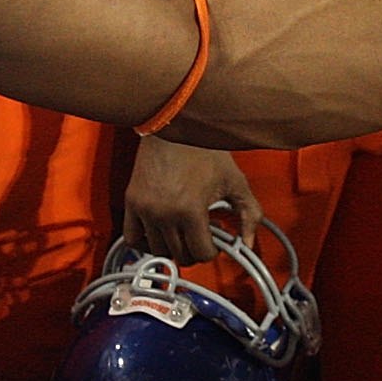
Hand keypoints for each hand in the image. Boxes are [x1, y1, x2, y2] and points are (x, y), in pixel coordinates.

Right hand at [122, 137, 261, 264]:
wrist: (174, 124)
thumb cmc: (204, 149)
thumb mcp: (235, 181)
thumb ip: (249, 214)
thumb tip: (248, 243)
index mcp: (191, 211)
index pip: (201, 253)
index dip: (212, 251)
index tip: (214, 240)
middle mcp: (165, 214)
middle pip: (180, 255)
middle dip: (194, 251)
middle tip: (200, 237)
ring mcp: (145, 209)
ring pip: (157, 250)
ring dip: (171, 247)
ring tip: (182, 233)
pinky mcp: (132, 202)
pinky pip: (133, 238)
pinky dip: (146, 243)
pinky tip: (159, 234)